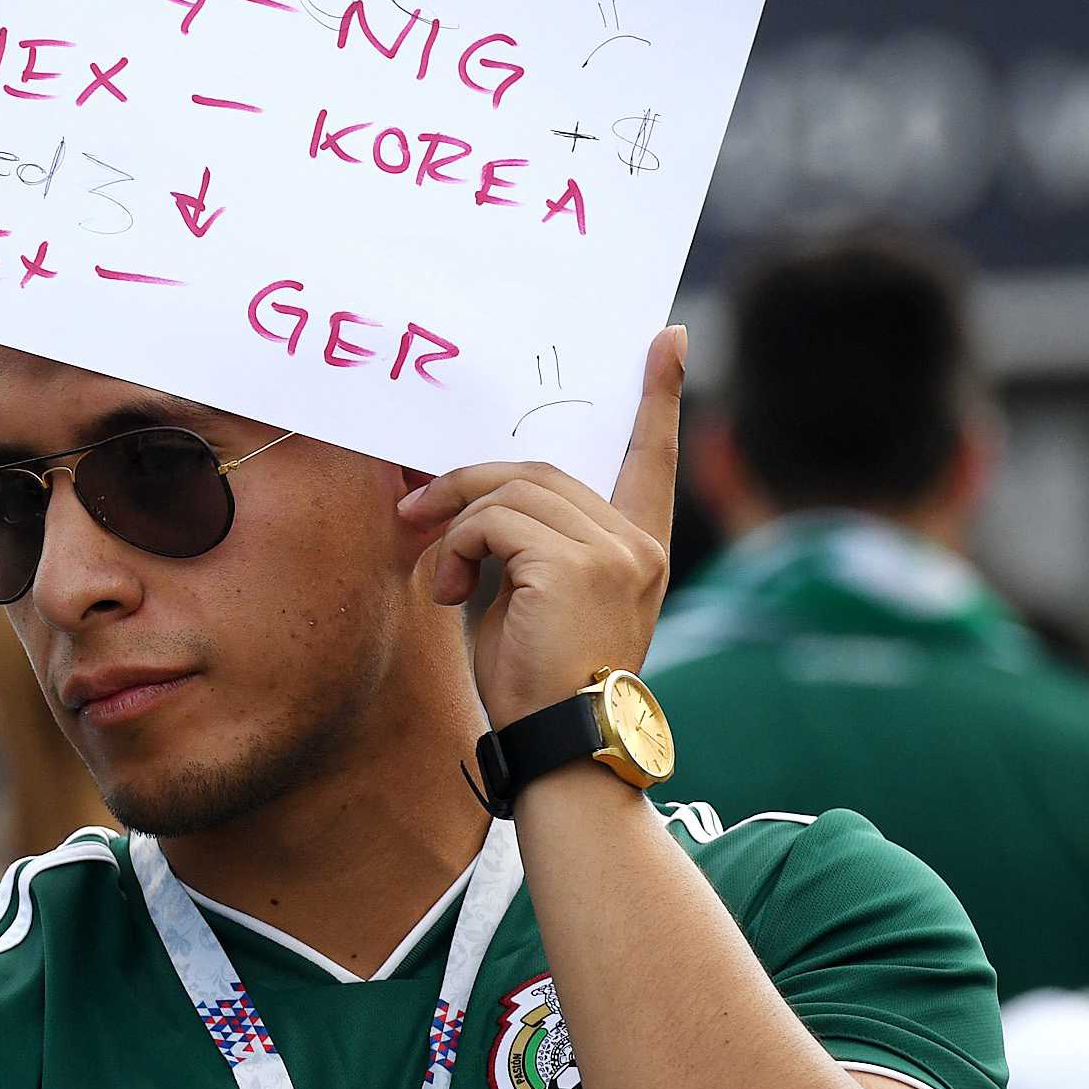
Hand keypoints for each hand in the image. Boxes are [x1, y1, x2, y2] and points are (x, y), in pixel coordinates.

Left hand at [396, 324, 685, 726]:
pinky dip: (457, 545)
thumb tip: (469, 497)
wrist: (559, 748)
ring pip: (512, 490)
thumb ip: (526, 545)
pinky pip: (493, 520)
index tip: (669, 340)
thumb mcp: (534, 602)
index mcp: (639, 549)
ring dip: (456, 521)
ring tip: (440, 573)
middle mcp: (637, 542)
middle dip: (469, 485)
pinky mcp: (574, 563)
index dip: (659, 397)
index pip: (651, 456)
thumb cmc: (538, 687)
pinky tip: (450, 590)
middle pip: (539, 470)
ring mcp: (612, 550)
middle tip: (419, 511)